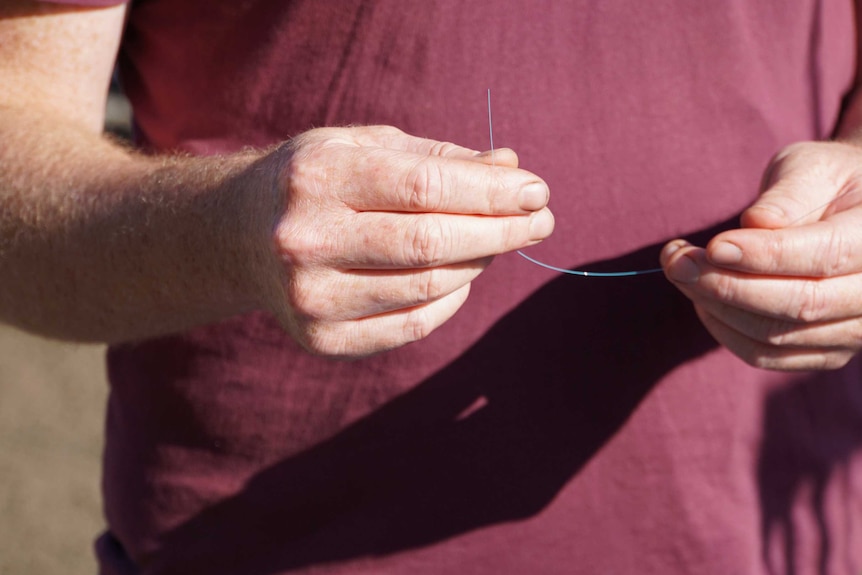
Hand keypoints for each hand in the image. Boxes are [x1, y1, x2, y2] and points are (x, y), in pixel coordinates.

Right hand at [263, 125, 552, 357]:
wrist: (237, 236)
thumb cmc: (317, 182)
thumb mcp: (366, 148)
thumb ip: (438, 158)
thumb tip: (512, 167)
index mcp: (317, 177)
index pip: (424, 187)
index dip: (491, 191)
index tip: (536, 190)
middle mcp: (304, 239)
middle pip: (430, 242)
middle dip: (501, 231)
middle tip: (542, 219)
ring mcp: (309, 298)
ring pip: (428, 288)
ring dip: (480, 263)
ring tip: (499, 241)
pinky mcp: (321, 340)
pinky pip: (413, 326)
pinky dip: (452, 300)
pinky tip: (462, 273)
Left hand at [661, 141, 861, 370]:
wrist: (851, 213)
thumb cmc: (827, 183)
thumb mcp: (812, 168)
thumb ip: (789, 195)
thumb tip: (758, 224)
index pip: (825, 256)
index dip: (765, 255)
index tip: (713, 246)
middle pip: (801, 304)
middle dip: (727, 285)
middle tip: (677, 261)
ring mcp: (857, 331)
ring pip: (778, 336)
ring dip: (716, 307)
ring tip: (680, 269)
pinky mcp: (827, 351)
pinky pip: (768, 356)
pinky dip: (725, 331)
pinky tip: (700, 298)